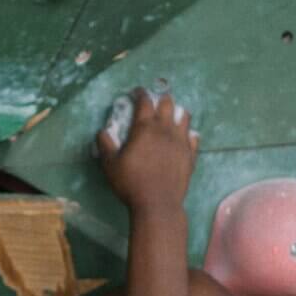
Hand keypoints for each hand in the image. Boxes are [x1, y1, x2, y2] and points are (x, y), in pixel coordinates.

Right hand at [97, 89, 198, 212]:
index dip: (140, 93)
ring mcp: (181, 141)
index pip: (144, 102)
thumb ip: (105, 145)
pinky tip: (185, 137)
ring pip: (184, 117)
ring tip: (172, 115)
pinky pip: (193, 137)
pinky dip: (188, 133)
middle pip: (167, 104)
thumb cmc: (131, 183)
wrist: (158, 204)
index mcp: (144, 128)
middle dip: (161, 98)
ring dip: (178, 112)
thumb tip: (102, 132)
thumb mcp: (110, 164)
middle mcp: (164, 129)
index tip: (137, 92)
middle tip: (156, 101)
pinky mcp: (191, 154)